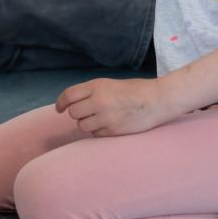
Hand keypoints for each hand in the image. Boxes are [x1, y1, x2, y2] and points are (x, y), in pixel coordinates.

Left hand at [55, 77, 171, 136]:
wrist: (158, 100)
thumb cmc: (134, 90)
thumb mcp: (109, 84)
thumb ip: (91, 92)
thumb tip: (72, 104)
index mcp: (97, 86)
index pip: (69, 95)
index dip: (61, 103)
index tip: (59, 108)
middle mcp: (99, 101)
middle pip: (73, 113)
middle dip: (78, 114)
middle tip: (88, 112)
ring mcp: (106, 117)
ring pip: (82, 125)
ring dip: (88, 123)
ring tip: (101, 118)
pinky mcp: (114, 130)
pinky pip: (96, 134)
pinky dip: (99, 131)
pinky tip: (110, 124)